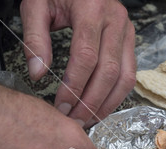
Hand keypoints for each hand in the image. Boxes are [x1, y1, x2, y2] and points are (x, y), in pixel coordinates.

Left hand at [20, 0, 135, 127]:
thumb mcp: (36, 6)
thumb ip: (35, 39)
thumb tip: (38, 74)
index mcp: (91, 9)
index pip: (86, 57)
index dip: (74, 87)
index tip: (60, 106)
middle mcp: (116, 20)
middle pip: (108, 72)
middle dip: (90, 102)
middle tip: (74, 120)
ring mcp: (127, 31)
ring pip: (125, 77)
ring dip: (107, 104)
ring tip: (89, 120)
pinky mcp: (130, 40)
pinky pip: (129, 74)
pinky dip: (116, 95)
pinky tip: (101, 107)